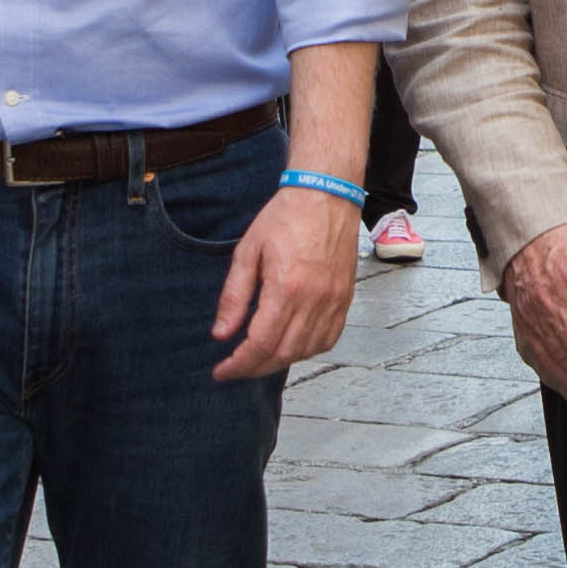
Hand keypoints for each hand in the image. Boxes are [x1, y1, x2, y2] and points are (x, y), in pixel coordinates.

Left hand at [211, 180, 359, 382]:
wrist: (326, 196)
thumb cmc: (285, 218)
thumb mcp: (247, 251)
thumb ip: (234, 296)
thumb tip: (222, 334)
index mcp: (286, 287)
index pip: (261, 343)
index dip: (238, 364)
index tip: (221, 371)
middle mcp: (314, 299)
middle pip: (282, 354)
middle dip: (254, 368)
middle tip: (235, 368)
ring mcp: (334, 301)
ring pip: (305, 351)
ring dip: (279, 361)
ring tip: (258, 357)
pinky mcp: (345, 299)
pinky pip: (328, 340)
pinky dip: (306, 351)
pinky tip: (290, 346)